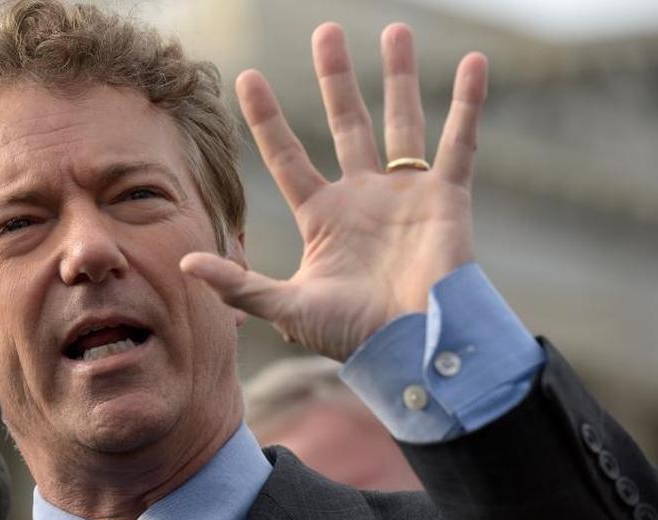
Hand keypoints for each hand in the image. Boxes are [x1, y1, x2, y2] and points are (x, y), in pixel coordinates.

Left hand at [181, 23, 487, 361]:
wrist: (412, 348)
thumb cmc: (351, 336)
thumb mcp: (287, 307)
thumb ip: (239, 284)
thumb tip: (185, 263)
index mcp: (323, 216)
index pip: (288, 155)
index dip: (268, 118)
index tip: (248, 77)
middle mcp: (363, 196)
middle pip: (346, 123)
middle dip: (336, 79)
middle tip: (328, 32)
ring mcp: (405, 194)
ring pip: (401, 121)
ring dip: (399, 77)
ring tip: (396, 30)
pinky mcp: (446, 198)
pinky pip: (458, 142)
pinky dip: (468, 104)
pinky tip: (474, 63)